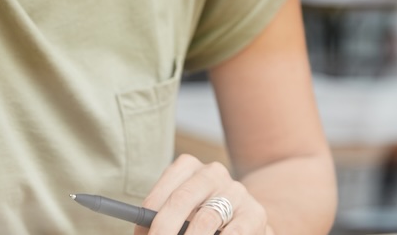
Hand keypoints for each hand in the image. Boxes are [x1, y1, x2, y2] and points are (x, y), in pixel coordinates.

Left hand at [140, 155, 268, 234]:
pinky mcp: (254, 213)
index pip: (160, 194)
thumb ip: (162, 220)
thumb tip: (142, 232)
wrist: (246, 221)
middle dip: (164, 230)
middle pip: (181, 200)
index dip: (147, 220)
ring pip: (206, 219)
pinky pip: (233, 232)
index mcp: (188, 168)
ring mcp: (236, 191)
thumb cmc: (202, 219)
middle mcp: (212, 173)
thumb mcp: (182, 214)